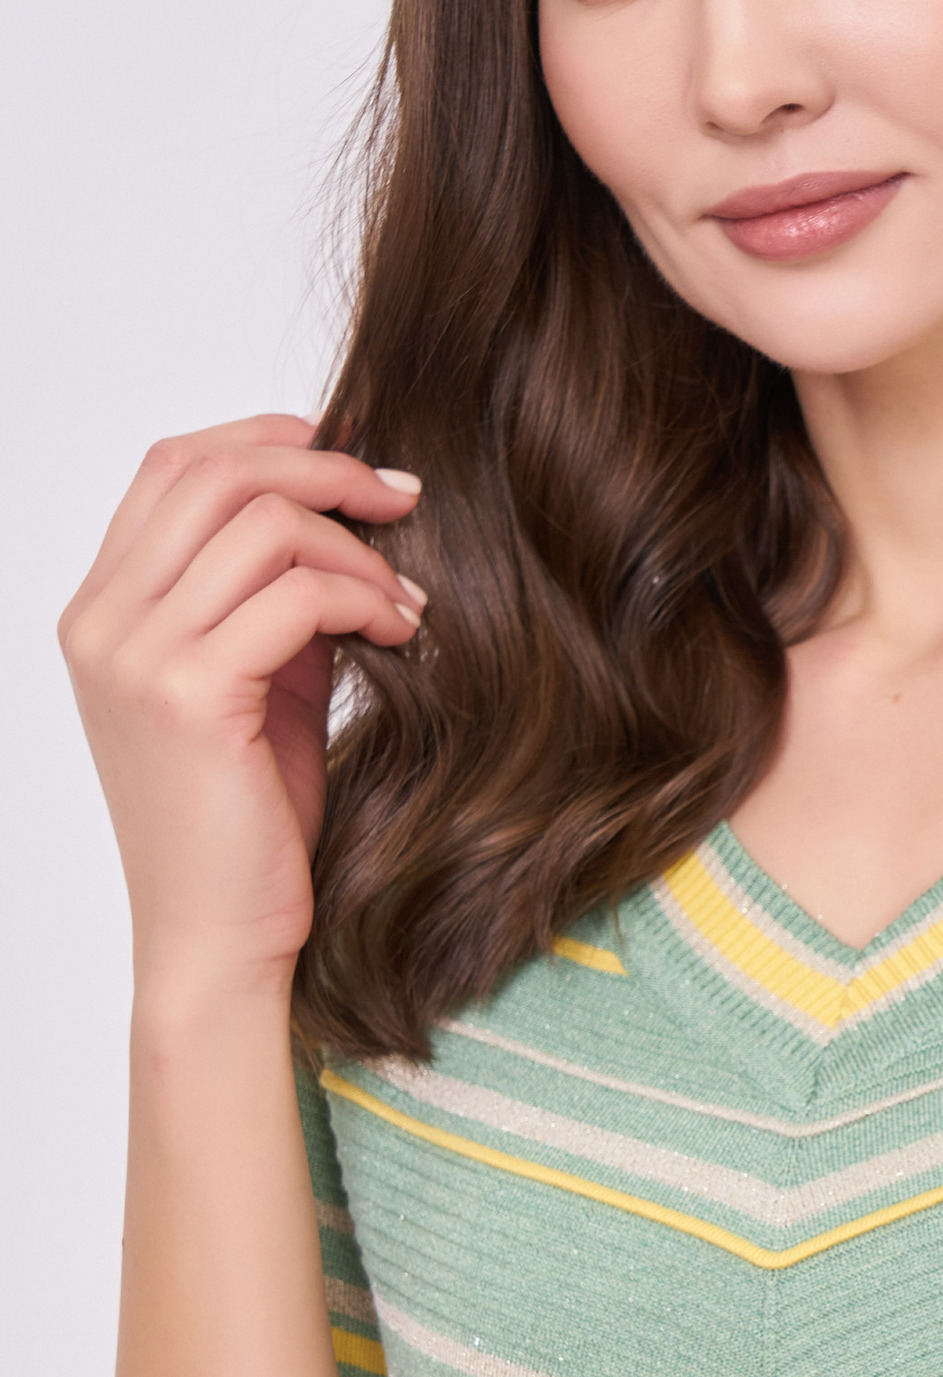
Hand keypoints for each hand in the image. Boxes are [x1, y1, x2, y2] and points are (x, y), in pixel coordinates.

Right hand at [60, 414, 425, 996]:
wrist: (220, 937)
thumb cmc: (246, 822)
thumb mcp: (258, 683)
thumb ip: (276, 600)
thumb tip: (345, 521)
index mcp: (102, 610)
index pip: (172, 467)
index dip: (266, 439)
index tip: (352, 457)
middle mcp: (102, 622)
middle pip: (215, 474)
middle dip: (325, 471)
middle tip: (406, 498)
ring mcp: (135, 657)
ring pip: (262, 525)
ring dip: (356, 546)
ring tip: (407, 597)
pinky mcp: (188, 696)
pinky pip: (294, 595)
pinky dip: (364, 597)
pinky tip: (402, 631)